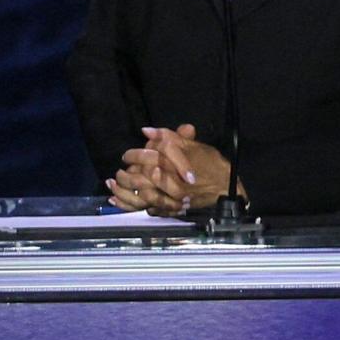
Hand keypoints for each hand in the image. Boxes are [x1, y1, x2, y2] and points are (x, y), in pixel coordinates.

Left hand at [109, 123, 230, 213]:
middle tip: (119, 171)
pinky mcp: (173, 208)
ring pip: (144, 194)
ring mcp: (173, 197)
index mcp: (177, 162)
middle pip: (142, 176)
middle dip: (127, 174)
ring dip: (125, 191)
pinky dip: (132, 205)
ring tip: (115, 184)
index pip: (150, 156)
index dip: (134, 155)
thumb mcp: (193, 146)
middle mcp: (173, 180)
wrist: (225, 187)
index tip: (126, 156)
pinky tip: (118, 201)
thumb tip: (146, 131)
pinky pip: (149, 208)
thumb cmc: (210, 163)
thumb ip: (170, 137)